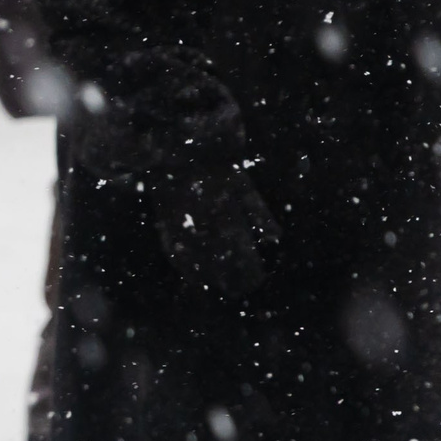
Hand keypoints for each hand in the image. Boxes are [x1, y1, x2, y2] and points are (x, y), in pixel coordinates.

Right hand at [147, 163, 280, 295]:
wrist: (180, 150)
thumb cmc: (216, 166)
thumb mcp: (243, 185)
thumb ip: (259, 214)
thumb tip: (274, 239)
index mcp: (227, 219)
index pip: (241, 255)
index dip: (249, 271)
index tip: (256, 281)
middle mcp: (204, 229)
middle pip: (220, 264)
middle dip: (230, 279)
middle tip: (237, 291)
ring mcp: (183, 229)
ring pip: (197, 262)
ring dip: (209, 278)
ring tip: (218, 289)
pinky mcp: (166, 226)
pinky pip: (175, 254)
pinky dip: (184, 268)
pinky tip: (191, 277)